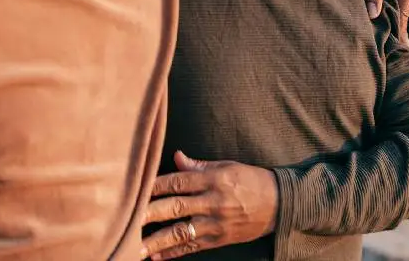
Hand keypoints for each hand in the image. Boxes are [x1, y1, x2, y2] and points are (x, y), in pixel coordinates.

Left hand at [141, 152, 277, 259]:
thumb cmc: (252, 180)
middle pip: (175, 208)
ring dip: (157, 241)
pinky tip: (157, 257)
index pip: (178, 181)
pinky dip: (174, 253)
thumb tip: (176, 157)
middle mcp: (214, 202)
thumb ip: (200, 166)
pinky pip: (193, 247)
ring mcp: (217, 223)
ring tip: (135, 247)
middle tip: (127, 219)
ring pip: (181, 232)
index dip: (155, 185)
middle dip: (149, 213)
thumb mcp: (228, 166)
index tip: (135, 188)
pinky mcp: (220, 239)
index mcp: (214, 179)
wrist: (280, 204)